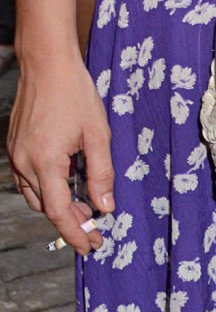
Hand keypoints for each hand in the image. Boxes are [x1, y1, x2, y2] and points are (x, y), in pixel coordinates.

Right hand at [7, 55, 113, 253]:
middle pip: (46, 207)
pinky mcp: (14, 147)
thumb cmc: (75, 94)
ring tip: (83, 206)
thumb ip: (102, 173)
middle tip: (94, 226)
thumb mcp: (97, 134)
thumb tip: (105, 207)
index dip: (74, 233)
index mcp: (46, 161)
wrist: (47, 64)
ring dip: (57, 205)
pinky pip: (27, 179)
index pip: (58, 212)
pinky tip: (66, 182)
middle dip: (70, 221)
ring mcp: (15, 155)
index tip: (90, 247)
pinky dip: (46, 188)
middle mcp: (24, 162)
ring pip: (35, 195)